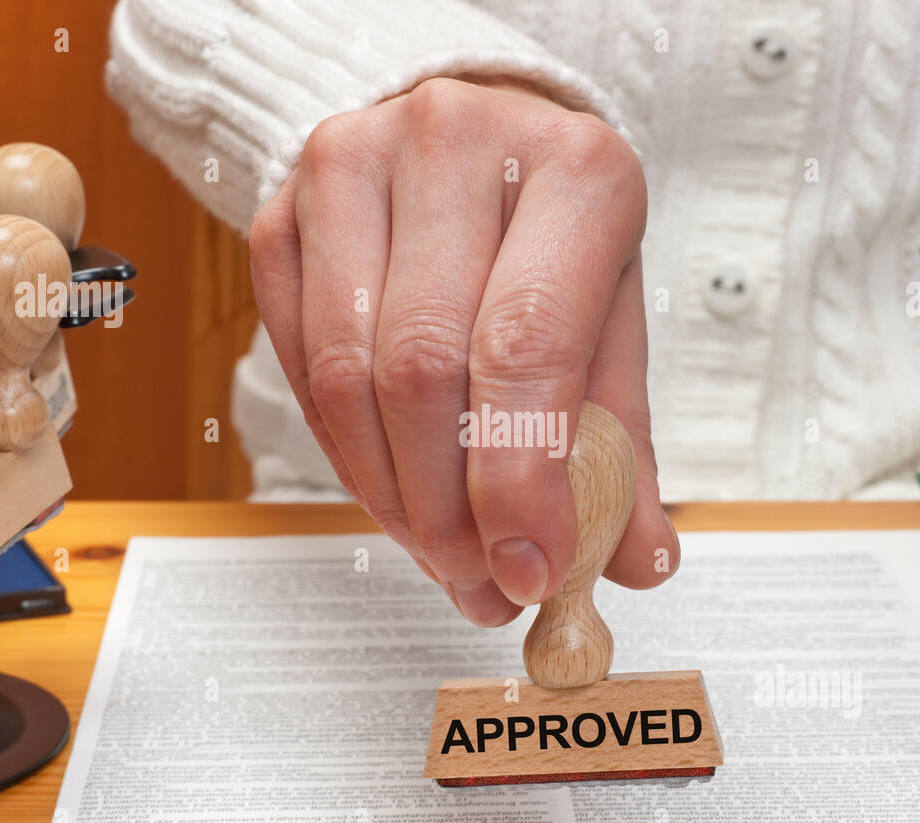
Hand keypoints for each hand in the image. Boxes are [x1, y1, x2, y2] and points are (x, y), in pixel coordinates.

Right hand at [250, 75, 678, 625]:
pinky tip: (391, 489)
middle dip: (448, 512)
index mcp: (573, 170)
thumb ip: (622, 445)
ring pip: (347, 377)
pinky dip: (346, 454)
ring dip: (391, 498)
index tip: (527, 571)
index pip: (527, 344)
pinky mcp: (281, 209)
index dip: (518, 481)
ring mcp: (353, 167)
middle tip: (480, 582)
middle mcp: (456, 143)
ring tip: (441, 554)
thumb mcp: (611, 324)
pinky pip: (298, 366)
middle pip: (423, 369)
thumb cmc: (552, 244)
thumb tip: (638, 563)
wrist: (472, 149)